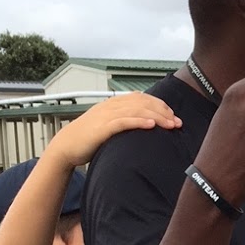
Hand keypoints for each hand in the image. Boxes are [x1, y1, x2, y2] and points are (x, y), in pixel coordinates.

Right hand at [47, 93, 180, 169]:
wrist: (67, 146)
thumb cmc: (88, 139)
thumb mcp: (108, 126)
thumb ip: (122, 122)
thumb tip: (140, 125)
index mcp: (113, 104)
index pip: (141, 98)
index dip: (159, 104)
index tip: (173, 115)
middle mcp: (111, 106)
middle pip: (142, 102)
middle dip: (163, 111)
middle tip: (177, 122)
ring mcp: (107, 116)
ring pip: (136, 110)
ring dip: (156, 116)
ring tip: (171, 124)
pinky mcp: (103, 128)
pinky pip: (124, 122)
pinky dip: (139, 121)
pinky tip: (151, 124)